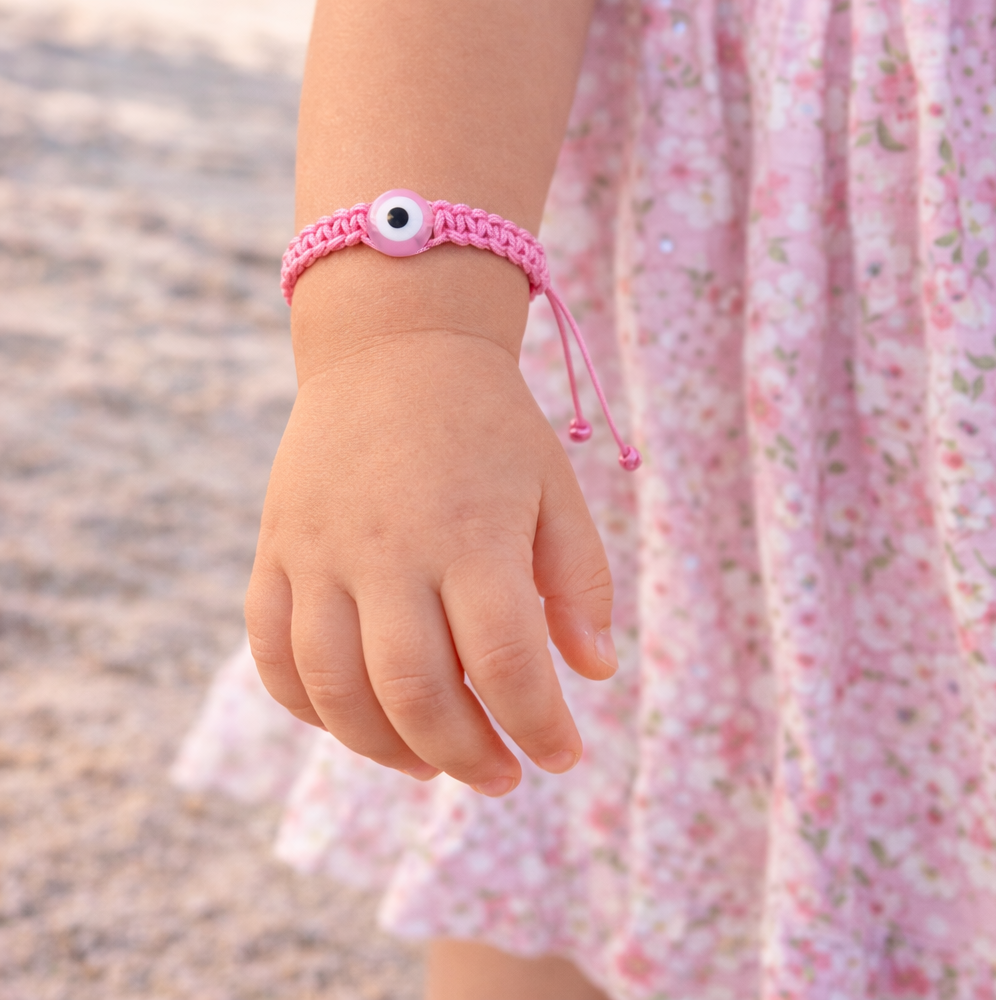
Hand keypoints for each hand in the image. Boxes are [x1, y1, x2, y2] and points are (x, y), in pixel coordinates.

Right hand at [245, 328, 616, 794]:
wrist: (392, 346)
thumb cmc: (489, 424)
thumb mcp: (554, 487)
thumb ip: (580, 581)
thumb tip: (594, 674)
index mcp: (471, 533)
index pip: (506, 666)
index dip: (539, 730)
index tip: (563, 756)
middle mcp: (388, 549)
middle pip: (416, 695)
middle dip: (466, 757)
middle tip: (501, 776)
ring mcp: (320, 551)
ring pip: (335, 690)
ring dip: (385, 749)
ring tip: (431, 765)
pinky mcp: (277, 549)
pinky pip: (273, 653)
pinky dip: (308, 707)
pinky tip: (356, 721)